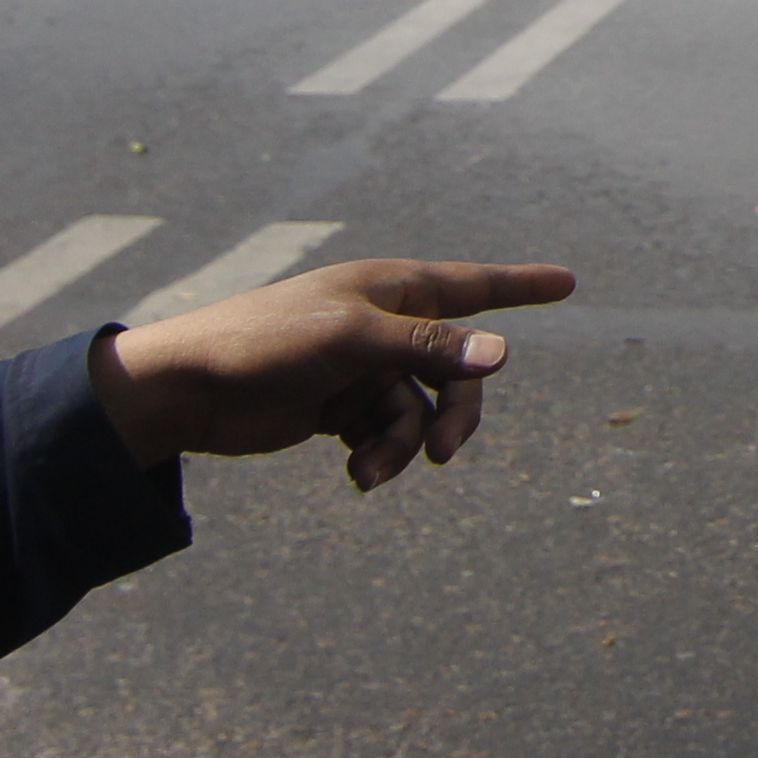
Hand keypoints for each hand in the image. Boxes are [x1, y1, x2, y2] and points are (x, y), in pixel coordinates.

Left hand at [87, 256, 577, 489]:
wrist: (189, 390)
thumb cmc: (266, 343)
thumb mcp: (353, 342)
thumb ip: (428, 348)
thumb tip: (501, 356)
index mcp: (390, 289)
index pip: (471, 285)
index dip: (520, 285)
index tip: (567, 283)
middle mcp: (384, 324)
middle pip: (453, 370)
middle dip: (455, 414)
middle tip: (444, 455)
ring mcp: (362, 367)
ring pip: (419, 410)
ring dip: (403, 445)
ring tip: (368, 472)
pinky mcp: (339, 407)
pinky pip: (386, 434)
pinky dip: (378, 455)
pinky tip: (354, 474)